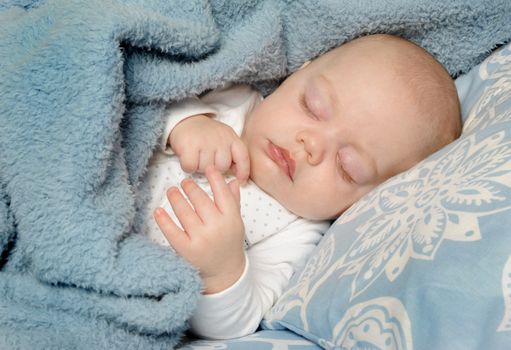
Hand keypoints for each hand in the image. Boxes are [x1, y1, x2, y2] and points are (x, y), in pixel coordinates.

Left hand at [153, 166, 245, 293]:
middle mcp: (217, 228)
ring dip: (176, 198)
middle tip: (184, 182)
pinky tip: (158, 211)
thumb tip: (231, 181)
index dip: (214, 178)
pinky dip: (163, 220)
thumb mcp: (236, 222)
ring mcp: (201, 239)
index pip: (222, 193)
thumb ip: (233, 201)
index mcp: (231, 219)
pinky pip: (172, 231)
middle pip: (200, 200)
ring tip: (171, 191)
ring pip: (184, 212)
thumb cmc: (229, 243)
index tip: (207, 168)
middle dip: (190, 187)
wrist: (224, 272)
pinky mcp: (186, 250)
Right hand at [168, 115, 249, 182]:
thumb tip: (239, 177)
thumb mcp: (224, 140)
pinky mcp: (189, 145)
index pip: (243, 157)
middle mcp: (220, 138)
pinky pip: (191, 167)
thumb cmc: (207, 136)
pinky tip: (188, 158)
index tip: (240, 180)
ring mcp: (204, 141)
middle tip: (208, 160)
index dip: (243, 171)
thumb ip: (232, 155)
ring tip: (197, 157)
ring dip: (200, 167)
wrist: (186, 121)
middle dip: (215, 169)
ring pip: (206, 169)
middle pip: (222, 167)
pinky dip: (188, 166)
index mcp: (231, 137)